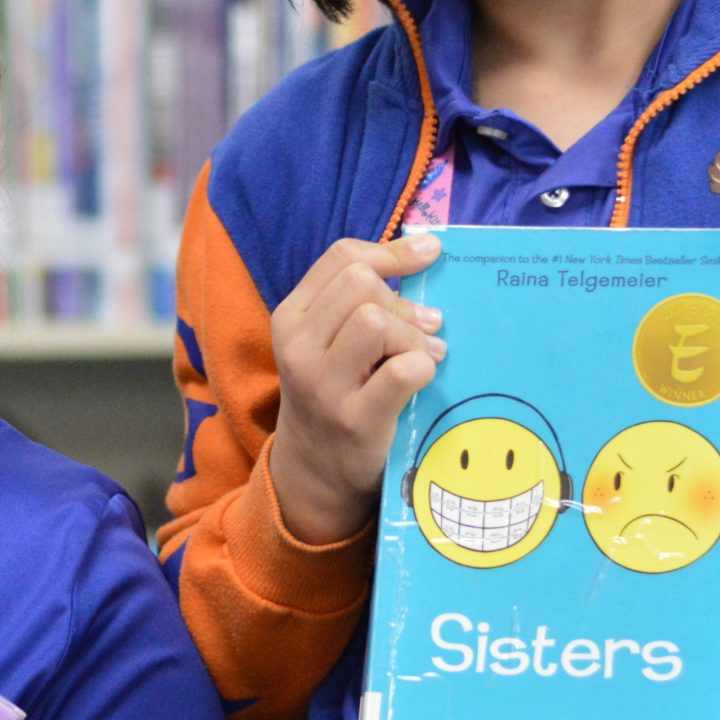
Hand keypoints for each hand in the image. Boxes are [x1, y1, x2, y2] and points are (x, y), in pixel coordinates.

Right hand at [264, 232, 446, 543]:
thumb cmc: (334, 392)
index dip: (392, 251)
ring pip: (376, 320)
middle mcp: (298, 347)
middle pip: (361, 283)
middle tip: (421, 327)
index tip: (428, 253)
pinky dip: (423, 366)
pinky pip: (403, 369)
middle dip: (400, 300)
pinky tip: (423, 376)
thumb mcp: (327, 340)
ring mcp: (323, 385)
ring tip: (423, 353)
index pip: (343, 258)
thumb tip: (425, 248)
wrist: (315, 471)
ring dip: (411, 335)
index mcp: (290, 318)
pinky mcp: (355, 420)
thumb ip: (359, 298)